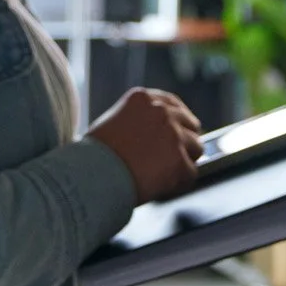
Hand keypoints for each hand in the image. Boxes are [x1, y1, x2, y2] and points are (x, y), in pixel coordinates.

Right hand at [89, 86, 202, 202]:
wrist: (89, 177)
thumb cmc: (93, 156)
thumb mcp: (113, 122)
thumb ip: (138, 121)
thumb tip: (156, 134)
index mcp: (143, 98)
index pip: (173, 104)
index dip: (177, 122)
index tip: (179, 133)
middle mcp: (161, 111)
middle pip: (191, 125)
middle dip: (184, 141)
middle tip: (171, 159)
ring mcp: (173, 135)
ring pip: (196, 148)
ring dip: (184, 162)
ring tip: (164, 175)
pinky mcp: (179, 161)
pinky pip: (191, 173)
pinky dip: (179, 183)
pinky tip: (162, 188)